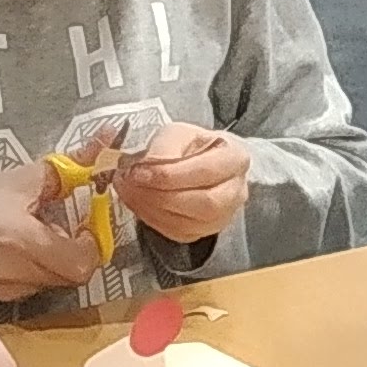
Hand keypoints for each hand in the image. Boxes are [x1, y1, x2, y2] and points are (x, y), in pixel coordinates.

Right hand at [0, 158, 101, 303]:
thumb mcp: (22, 178)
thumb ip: (71, 164)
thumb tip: (109, 139)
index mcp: (24, 242)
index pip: (82, 263)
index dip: (92, 244)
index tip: (85, 224)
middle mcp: (18, 274)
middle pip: (73, 275)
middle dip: (77, 250)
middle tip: (63, 227)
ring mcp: (9, 290)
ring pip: (55, 282)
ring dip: (57, 259)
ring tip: (37, 235)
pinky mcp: (0, 298)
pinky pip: (34, 287)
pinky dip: (37, 269)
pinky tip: (20, 250)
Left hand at [118, 124, 246, 246]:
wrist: (199, 162)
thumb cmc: (191, 145)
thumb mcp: (178, 133)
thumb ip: (164, 148)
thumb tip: (146, 168)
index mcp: (236, 158)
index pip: (205, 172)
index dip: (169, 175)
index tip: (138, 172)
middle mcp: (237, 191)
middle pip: (204, 204)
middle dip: (162, 196)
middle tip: (130, 184)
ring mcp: (223, 216)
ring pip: (190, 223)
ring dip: (153, 209)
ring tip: (129, 191)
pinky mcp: (204, 231)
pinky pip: (178, 233)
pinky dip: (153, 219)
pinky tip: (138, 203)